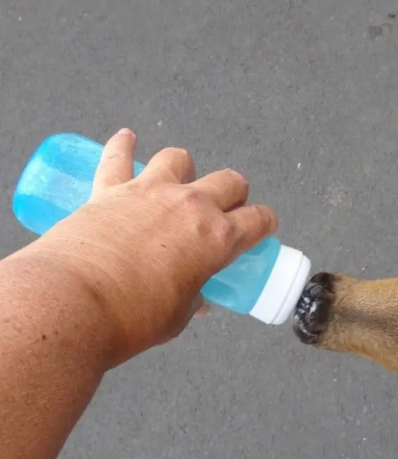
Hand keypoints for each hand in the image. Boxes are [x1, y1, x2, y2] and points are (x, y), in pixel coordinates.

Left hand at [23, 129, 277, 365]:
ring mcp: (151, 192)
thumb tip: (194, 298)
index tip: (260, 228)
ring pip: (179, 158)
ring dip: (183, 170)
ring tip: (175, 184)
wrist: (72, 304)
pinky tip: (125, 139)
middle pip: (230, 181)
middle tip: (221, 212)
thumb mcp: (176, 317)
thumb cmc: (129, 319)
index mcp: (218, 239)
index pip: (258, 220)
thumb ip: (191, 300)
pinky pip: (118, 156)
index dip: (264, 224)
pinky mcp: (110, 189)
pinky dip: (123, 146)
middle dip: (233, 194)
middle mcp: (192, 206)